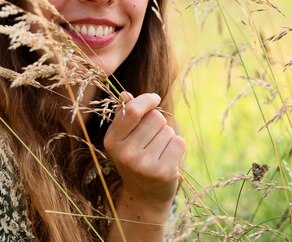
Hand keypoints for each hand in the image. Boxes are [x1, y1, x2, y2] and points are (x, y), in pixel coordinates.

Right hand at [104, 92, 184, 211]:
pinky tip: (168, 159)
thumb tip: (125, 94)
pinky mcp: (163, 172)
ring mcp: (144, 164)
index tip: (155, 99)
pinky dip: (177, 147)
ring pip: (168, 130)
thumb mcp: (125, 139)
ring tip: (158, 151)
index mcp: (112, 141)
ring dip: (167, 136)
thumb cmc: (136, 158)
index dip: (147, 100)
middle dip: (158, 123)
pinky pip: (179, 142)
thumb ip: (125, 115)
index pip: (132, 110)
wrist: (145, 196)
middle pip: (155, 117)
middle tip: (152, 140)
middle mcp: (125, 153)